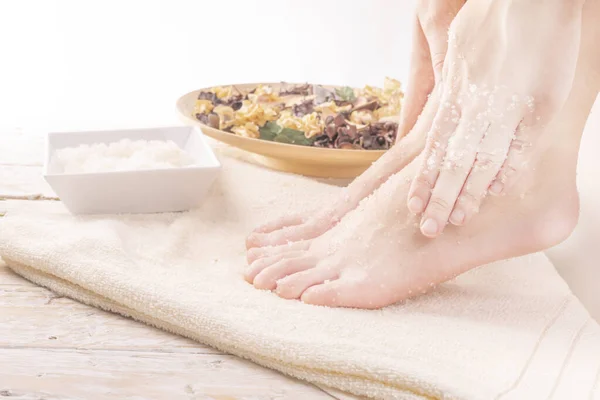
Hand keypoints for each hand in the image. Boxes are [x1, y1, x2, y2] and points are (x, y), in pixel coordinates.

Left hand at [406, 0, 583, 237]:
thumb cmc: (493, 14)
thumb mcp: (458, 43)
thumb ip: (450, 74)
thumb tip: (444, 94)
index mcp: (457, 91)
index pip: (435, 146)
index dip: (424, 177)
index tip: (413, 204)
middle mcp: (477, 105)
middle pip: (453, 161)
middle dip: (439, 196)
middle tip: (427, 228)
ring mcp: (508, 108)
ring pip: (482, 160)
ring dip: (468, 193)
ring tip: (454, 220)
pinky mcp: (539, 107)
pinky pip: (520, 147)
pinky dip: (507, 172)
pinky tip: (495, 194)